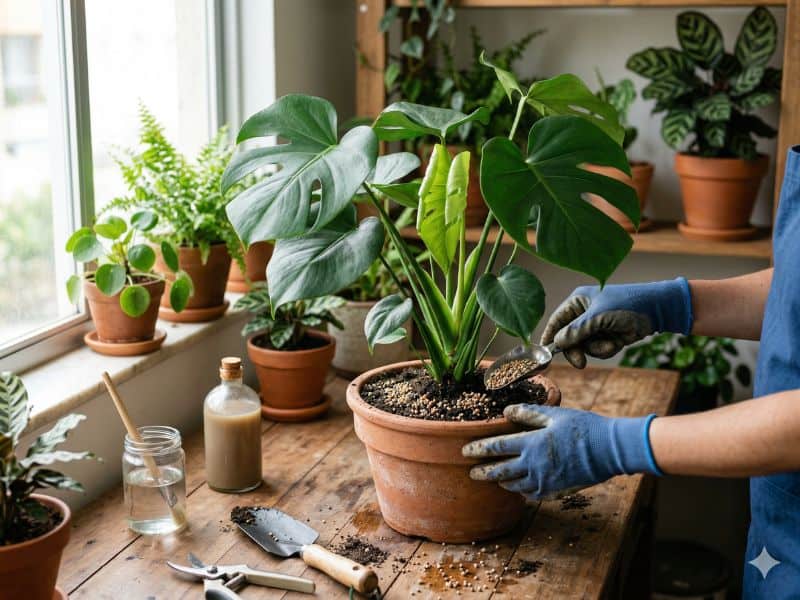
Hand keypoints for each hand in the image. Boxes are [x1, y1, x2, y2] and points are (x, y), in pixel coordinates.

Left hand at [462, 404, 661, 501]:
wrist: (609, 450)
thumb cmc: (583, 427)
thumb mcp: (555, 414)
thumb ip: (528, 413)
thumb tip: (506, 411)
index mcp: (531, 444)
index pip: (497, 447)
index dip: (479, 449)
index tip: (465, 451)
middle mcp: (534, 465)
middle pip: (500, 472)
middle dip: (483, 472)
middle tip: (471, 472)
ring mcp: (545, 480)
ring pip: (515, 486)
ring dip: (502, 482)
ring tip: (495, 479)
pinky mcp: (556, 490)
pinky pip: (533, 494)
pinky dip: (523, 491)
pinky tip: (520, 487)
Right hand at [540, 278, 692, 367]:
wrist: (658, 309)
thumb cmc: (626, 304)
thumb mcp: (598, 317)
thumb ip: (576, 330)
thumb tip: (557, 342)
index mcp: (578, 302)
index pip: (557, 321)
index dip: (550, 337)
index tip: (545, 354)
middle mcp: (584, 313)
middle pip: (568, 338)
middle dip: (576, 350)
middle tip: (580, 363)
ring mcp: (596, 325)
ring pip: (584, 346)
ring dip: (596, 349)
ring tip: (610, 342)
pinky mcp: (608, 335)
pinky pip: (598, 349)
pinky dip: (606, 349)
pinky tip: (617, 342)